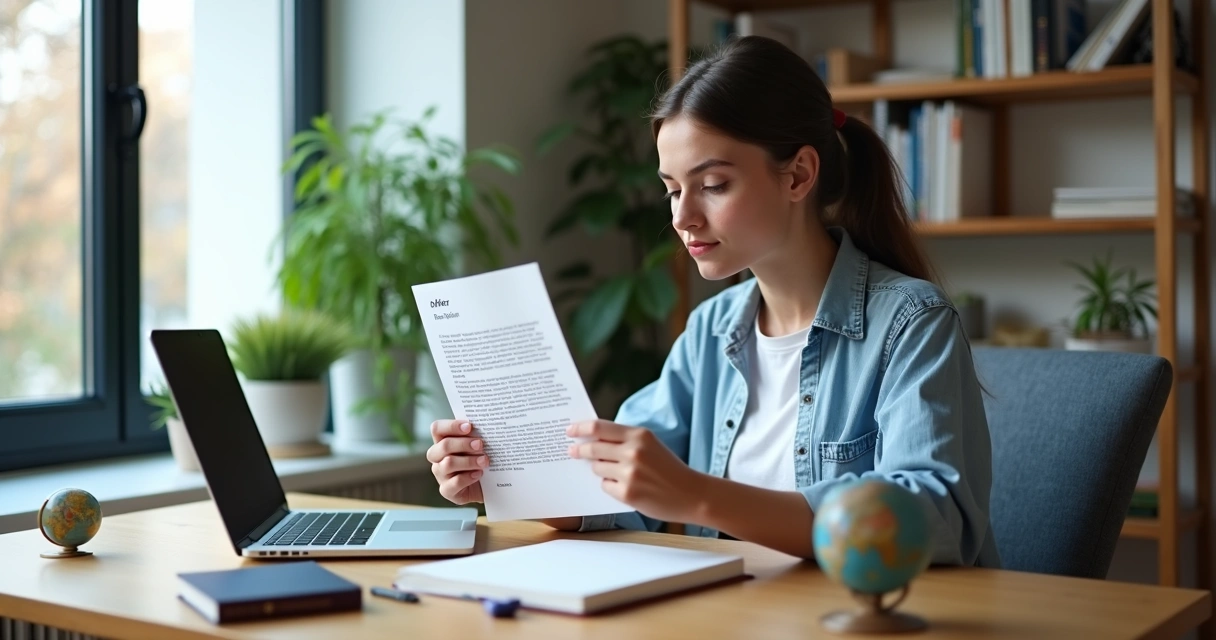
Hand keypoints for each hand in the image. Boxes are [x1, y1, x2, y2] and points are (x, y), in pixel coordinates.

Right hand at [427, 419, 490, 504]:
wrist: (488, 486)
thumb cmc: (481, 460)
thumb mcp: (478, 446)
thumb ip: (475, 435)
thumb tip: (485, 424)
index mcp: (442, 442)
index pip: (437, 429)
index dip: (451, 426)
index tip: (469, 426)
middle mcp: (438, 458)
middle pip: (443, 446)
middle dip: (463, 444)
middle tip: (480, 444)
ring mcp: (441, 475)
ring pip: (448, 464)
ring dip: (468, 461)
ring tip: (484, 461)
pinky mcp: (447, 490)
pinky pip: (454, 482)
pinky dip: (469, 477)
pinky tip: (479, 474)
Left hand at [567, 420, 702, 524]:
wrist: (692, 494)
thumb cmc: (669, 469)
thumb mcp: (650, 445)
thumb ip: (625, 440)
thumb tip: (592, 440)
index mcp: (639, 435)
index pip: (599, 427)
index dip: (580, 428)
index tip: (569, 430)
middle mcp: (633, 451)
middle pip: (593, 447)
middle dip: (579, 450)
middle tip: (572, 451)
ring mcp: (629, 473)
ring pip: (596, 468)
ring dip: (599, 470)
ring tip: (617, 473)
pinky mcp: (627, 493)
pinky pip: (605, 486)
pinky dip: (610, 485)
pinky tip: (625, 487)